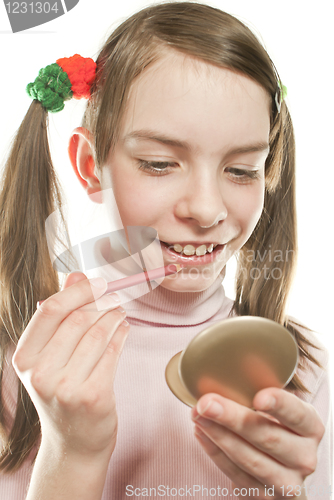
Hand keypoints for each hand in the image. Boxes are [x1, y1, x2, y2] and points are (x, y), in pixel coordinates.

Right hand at [12, 272, 128, 459]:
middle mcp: (40, 374)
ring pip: (99, 333)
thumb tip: (76, 274)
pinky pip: (114, 352)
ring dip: (115, 316)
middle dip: (103, 303)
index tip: (98, 282)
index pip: (50, 309)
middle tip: (115, 298)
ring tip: (120, 312)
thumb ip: (62, 314)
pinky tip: (125, 329)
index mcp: (25, 358)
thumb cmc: (62, 392)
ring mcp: (67, 388)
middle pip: (79, 319)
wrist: (73, 443)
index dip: (78, 290)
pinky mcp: (94, 396)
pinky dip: (122, 335)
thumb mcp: (51, 356)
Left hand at [191, 388, 324, 498]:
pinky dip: (215, 453)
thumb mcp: (279, 409)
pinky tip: (201, 433)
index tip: (258, 396)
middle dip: (233, 418)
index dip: (280, 405)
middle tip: (207, 402)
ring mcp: (286, 481)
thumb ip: (262, 392)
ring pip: (250, 459)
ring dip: (219, 435)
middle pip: (268, 437)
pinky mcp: (264, 496)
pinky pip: (236, 475)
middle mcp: (304, 456)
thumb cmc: (277, 427)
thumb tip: (227, 369)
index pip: (297, 414)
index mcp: (311, 427)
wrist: (283, 470)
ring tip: (197, 415)